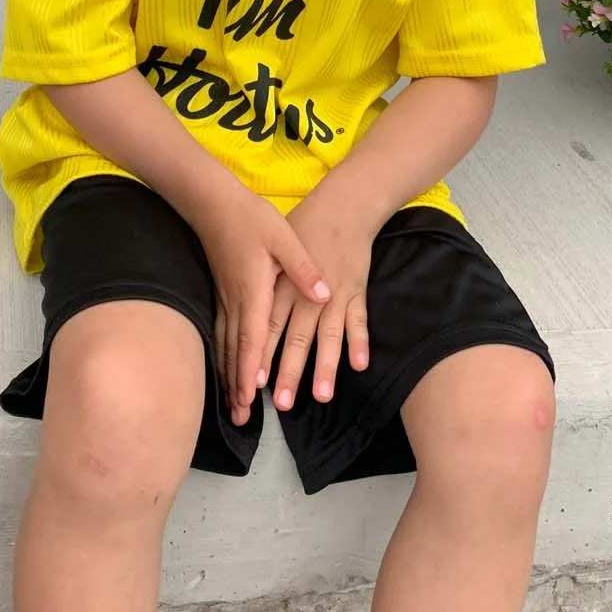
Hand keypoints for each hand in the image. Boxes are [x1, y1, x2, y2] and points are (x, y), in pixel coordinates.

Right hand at [191, 185, 329, 427]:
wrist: (213, 202)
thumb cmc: (251, 218)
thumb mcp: (283, 237)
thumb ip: (303, 268)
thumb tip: (324, 294)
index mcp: (253, 290)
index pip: (252, 337)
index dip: (251, 368)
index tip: (252, 396)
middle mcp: (235, 301)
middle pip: (234, 351)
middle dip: (238, 386)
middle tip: (241, 419)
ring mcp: (225, 299)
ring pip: (224, 346)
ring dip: (229, 377)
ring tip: (233, 407)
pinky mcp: (221, 294)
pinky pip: (220, 334)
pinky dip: (222, 357)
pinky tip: (224, 370)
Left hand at [263, 188, 375, 412]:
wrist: (343, 206)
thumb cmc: (304, 227)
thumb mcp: (275, 249)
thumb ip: (266, 286)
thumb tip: (251, 319)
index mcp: (283, 286)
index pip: (268, 327)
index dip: (261, 356)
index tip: (252, 384)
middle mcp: (307, 295)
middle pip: (297, 339)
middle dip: (290, 373)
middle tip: (283, 404)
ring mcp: (335, 294)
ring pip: (329, 336)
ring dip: (326, 366)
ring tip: (323, 395)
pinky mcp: (356, 291)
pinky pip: (359, 320)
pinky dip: (359, 341)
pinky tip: (360, 365)